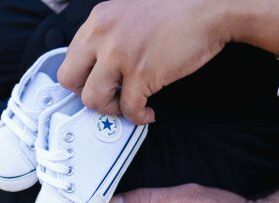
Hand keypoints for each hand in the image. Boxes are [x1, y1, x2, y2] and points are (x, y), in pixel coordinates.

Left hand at [58, 0, 235, 123]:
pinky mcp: (141, 73)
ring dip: (112, 109)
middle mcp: (102, 36)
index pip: (70, 58)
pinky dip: (139, 116)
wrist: (209, 8)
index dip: (85, 77)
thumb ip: (110, 35)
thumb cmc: (177, 11)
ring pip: (93, 99)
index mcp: (98, 20)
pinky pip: (128, 108)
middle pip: (69, 79)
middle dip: (88, 94)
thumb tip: (100, 66)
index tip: (99, 84)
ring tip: (129, 105)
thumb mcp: (129, 13)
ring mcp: (120, 55)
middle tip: (108, 97)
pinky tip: (148, 111)